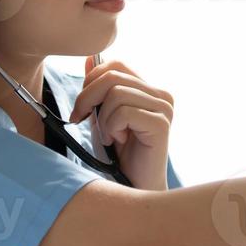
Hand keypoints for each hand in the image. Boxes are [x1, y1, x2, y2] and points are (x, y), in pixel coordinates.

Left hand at [72, 57, 173, 190]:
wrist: (134, 187)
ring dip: (102, 119)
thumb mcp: (102, 115)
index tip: (81, 106)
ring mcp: (164, 109)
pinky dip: (111, 128)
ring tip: (110, 137)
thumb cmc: (119, 154)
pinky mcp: (161, 124)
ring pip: (116, 94)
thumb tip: (90, 58)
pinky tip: (117, 141)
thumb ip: (99, 89)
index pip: (116, 65)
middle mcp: (162, 95)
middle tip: (80, 119)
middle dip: (87, 98)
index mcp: (150, 89)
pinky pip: (123, 112)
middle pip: (113, 77)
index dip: (91, 80)